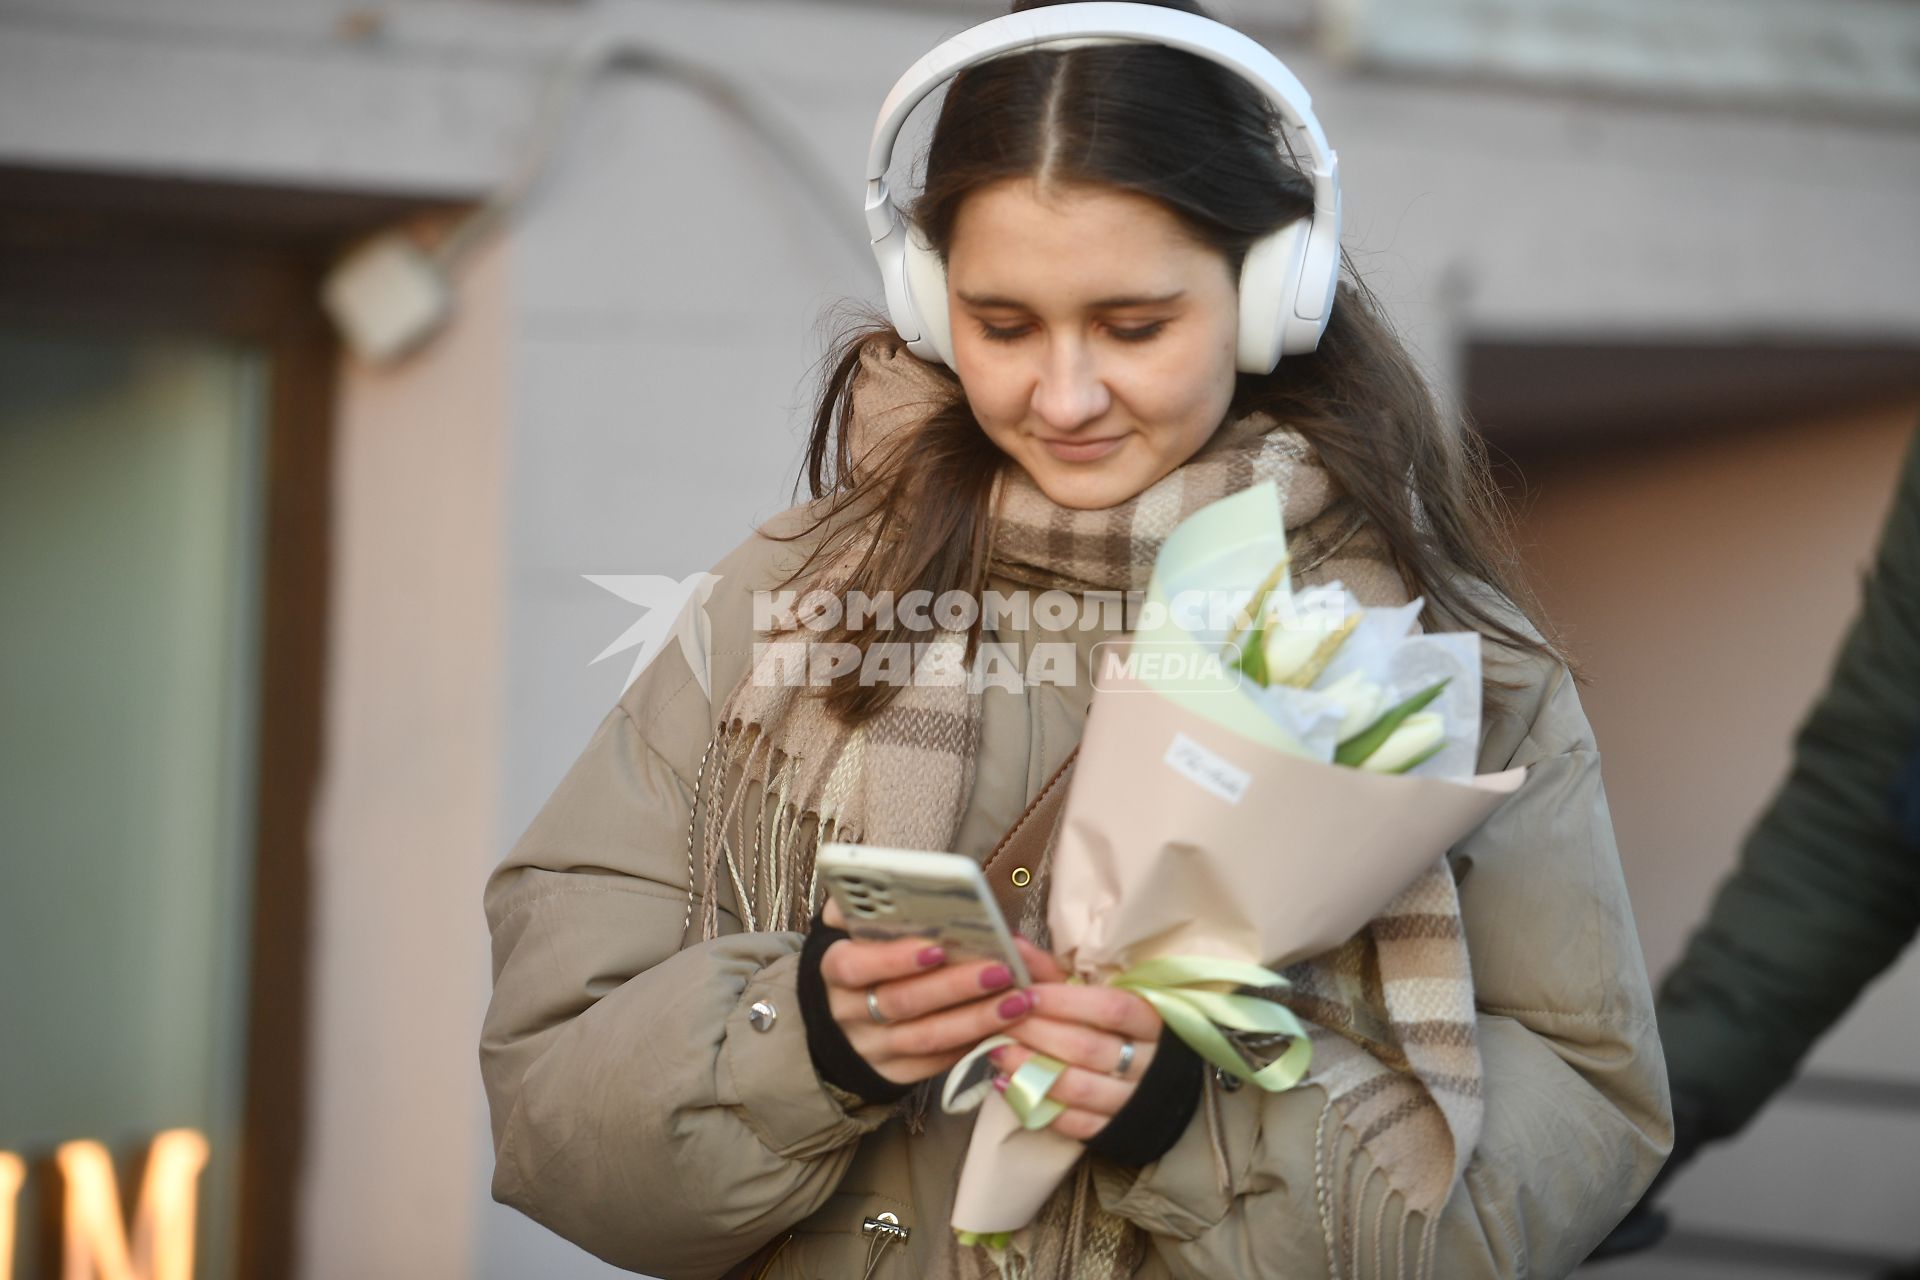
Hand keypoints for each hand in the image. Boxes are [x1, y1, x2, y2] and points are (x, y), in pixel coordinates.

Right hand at [818, 897, 1058, 1085]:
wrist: (839, 1022)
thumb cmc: (859, 961)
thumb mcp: (848, 929)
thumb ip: (862, 905)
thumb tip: (891, 882)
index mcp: (834, 970)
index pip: (854, 966)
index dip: (894, 958)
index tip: (937, 946)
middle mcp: (849, 1013)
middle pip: (901, 1002)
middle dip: (954, 986)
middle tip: (999, 969)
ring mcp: (873, 1048)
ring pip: (926, 1037)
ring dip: (976, 1018)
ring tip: (1019, 999)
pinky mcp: (895, 1074)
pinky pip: (937, 1062)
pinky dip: (973, 1043)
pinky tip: (1006, 1026)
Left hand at [988, 969, 1165, 1141]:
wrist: (1164, 1085)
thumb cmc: (1122, 1029)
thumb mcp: (1100, 995)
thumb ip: (1056, 973)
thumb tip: (1013, 945)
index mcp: (1152, 1020)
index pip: (1110, 1008)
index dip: (1064, 1000)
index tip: (1025, 992)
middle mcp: (1148, 1063)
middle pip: (1087, 1047)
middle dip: (1036, 1033)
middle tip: (998, 1020)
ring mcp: (1133, 1101)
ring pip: (1078, 1088)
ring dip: (1030, 1070)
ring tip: (996, 1053)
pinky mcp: (1117, 1131)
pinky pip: (1075, 1124)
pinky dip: (1038, 1105)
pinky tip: (1008, 1086)